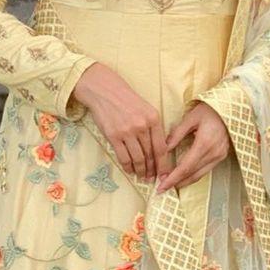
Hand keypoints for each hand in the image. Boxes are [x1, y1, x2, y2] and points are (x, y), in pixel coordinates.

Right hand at [70, 63, 174, 182]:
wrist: (105, 91)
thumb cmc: (127, 101)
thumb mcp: (146, 109)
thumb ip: (153, 128)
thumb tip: (158, 150)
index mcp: (154, 119)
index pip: (161, 147)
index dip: (163, 164)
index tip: (164, 174)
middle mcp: (142, 126)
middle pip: (150, 155)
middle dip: (152, 169)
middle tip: (152, 178)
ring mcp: (127, 132)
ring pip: (138, 158)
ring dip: (140, 170)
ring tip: (141, 176)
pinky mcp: (113, 136)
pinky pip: (123, 157)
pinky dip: (128, 166)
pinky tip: (129, 170)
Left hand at [155, 101, 230, 192]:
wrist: (231, 108)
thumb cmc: (210, 110)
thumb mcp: (191, 118)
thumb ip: (177, 134)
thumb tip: (164, 149)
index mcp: (205, 143)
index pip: (185, 167)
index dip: (172, 178)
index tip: (161, 186)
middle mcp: (214, 153)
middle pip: (192, 174)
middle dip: (176, 183)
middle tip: (162, 188)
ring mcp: (219, 156)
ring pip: (199, 175)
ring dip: (185, 181)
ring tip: (171, 184)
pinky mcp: (221, 156)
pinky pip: (205, 170)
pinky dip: (193, 176)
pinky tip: (184, 177)